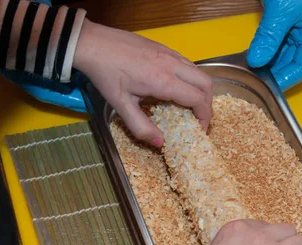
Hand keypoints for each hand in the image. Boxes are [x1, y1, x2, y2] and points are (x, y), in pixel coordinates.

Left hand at [74, 20, 212, 146]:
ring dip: (201, 90)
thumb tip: (160, 144)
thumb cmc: (106, 74)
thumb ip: (141, 126)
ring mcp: (170, 53)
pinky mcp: (165, 48)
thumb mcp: (120, 105)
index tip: (199, 128)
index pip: (199, 100)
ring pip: (199, 72)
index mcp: (164, 82)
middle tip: (198, 118)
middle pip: (207, 84)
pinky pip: (188, 64)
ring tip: (190, 105)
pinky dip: (191, 79)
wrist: (94, 43)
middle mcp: (173, 65)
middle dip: (208, 104)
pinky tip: (177, 87)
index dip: (205, 117)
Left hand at [247, 0, 301, 90]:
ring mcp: (296, 28)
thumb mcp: (283, 10)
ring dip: (265, 62)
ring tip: (248, 72)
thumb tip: (256, 62)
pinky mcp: (282, 22)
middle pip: (290, 63)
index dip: (285, 79)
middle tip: (252, 81)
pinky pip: (272, 42)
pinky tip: (249, 58)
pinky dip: (261, 50)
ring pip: (279, 54)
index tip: (266, 88)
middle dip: (272, 72)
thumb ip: (270, 36)